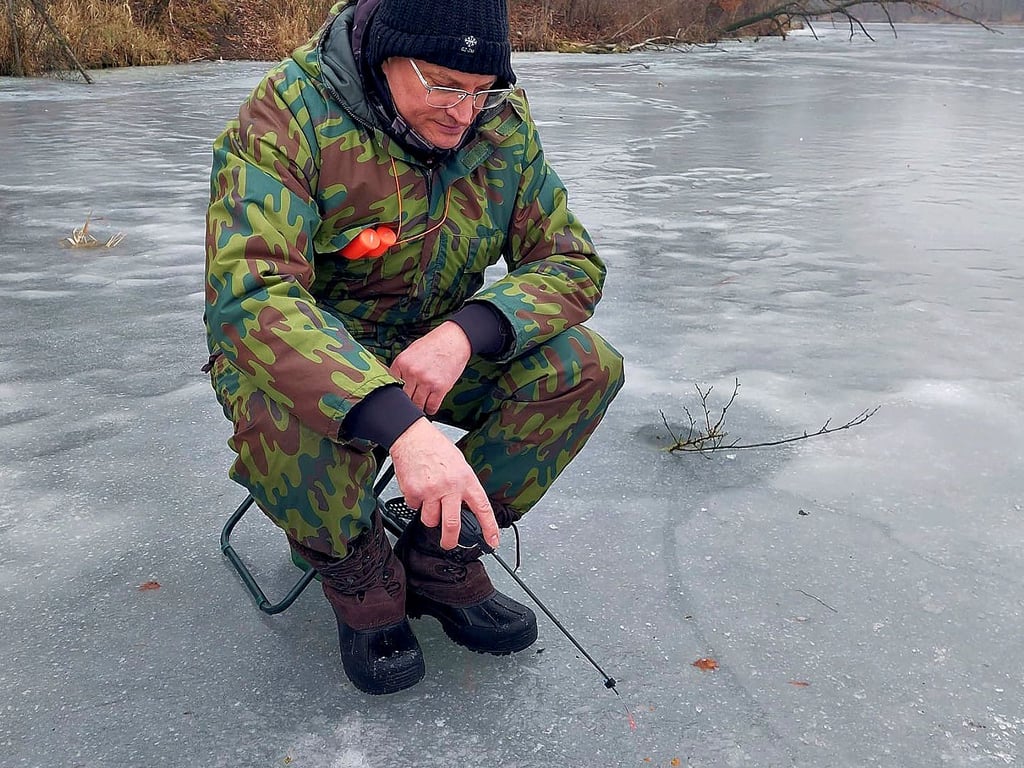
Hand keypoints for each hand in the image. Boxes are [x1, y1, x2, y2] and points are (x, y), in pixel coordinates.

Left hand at [389, 321, 470, 415]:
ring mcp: (426, 381)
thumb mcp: (411, 351)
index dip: (397, 391)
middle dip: (408, 399)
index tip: (400, 395)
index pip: (391, 385)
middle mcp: (412, 372)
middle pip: (404, 397)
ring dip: (420, 406)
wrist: (455, 340)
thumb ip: (402, 368)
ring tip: (422, 404)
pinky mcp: (440, 387)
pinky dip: (430, 409)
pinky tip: (430, 405)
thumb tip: (396, 383)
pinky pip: (431, 406)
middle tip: (412, 399)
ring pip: (417, 404)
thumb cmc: (434, 344)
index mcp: (402, 362)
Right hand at [389, 418, 499, 549]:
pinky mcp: (413, 492)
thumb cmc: (436, 448)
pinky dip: (416, 502)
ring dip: (430, 516)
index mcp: (466, 479)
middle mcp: (450, 487)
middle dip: (450, 540)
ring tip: (429, 500)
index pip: (482, 508)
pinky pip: (415, 508)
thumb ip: (464, 486)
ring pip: (430, 520)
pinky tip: (418, 488)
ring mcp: (430, 491)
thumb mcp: (460, 464)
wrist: (412, 436)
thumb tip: (466, 506)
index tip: (492, 541)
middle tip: (449, 544)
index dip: (489, 528)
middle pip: (452, 525)